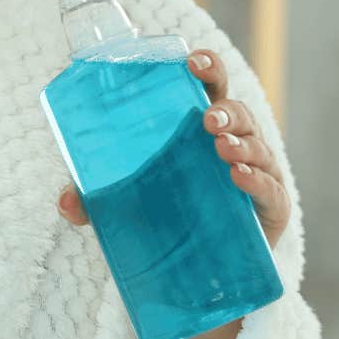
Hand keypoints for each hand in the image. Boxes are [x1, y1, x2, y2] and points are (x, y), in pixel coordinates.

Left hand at [57, 49, 290, 249]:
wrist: (203, 274)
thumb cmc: (171, 218)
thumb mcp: (127, 205)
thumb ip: (97, 200)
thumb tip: (66, 200)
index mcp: (201, 129)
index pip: (210, 87)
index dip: (207, 68)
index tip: (192, 63)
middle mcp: (236, 143)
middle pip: (238, 113)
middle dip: (225, 111)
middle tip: (206, 120)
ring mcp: (259, 172)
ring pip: (257, 146)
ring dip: (242, 144)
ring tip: (221, 148)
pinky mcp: (272, 207)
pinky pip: (270, 189)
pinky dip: (257, 180)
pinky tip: (238, 176)